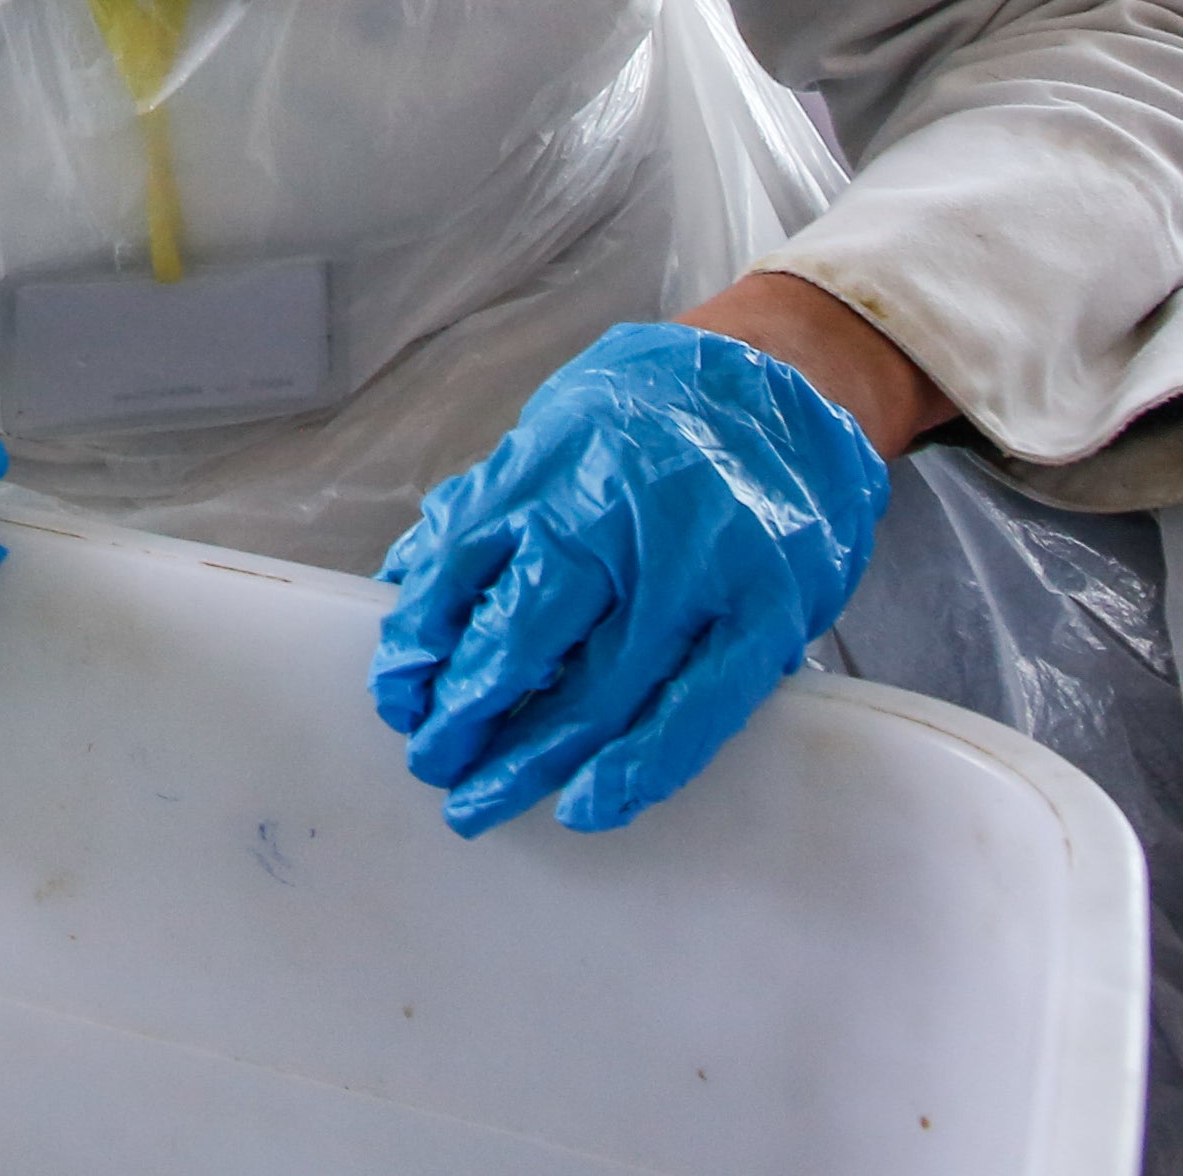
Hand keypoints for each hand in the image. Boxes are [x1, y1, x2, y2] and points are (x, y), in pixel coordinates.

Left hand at [369, 318, 890, 837]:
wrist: (786, 381)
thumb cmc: (653, 417)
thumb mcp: (553, 433)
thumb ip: (484, 510)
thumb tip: (406, 584)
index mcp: (551, 468)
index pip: (460, 568)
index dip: (418, 642)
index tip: (396, 697)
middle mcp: (615, 516)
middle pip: (520, 637)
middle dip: (464, 714)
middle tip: (432, 762)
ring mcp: (694, 568)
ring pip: (598, 689)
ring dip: (531, 759)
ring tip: (482, 801)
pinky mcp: (763, 611)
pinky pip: (695, 708)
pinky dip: (638, 766)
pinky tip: (589, 803)